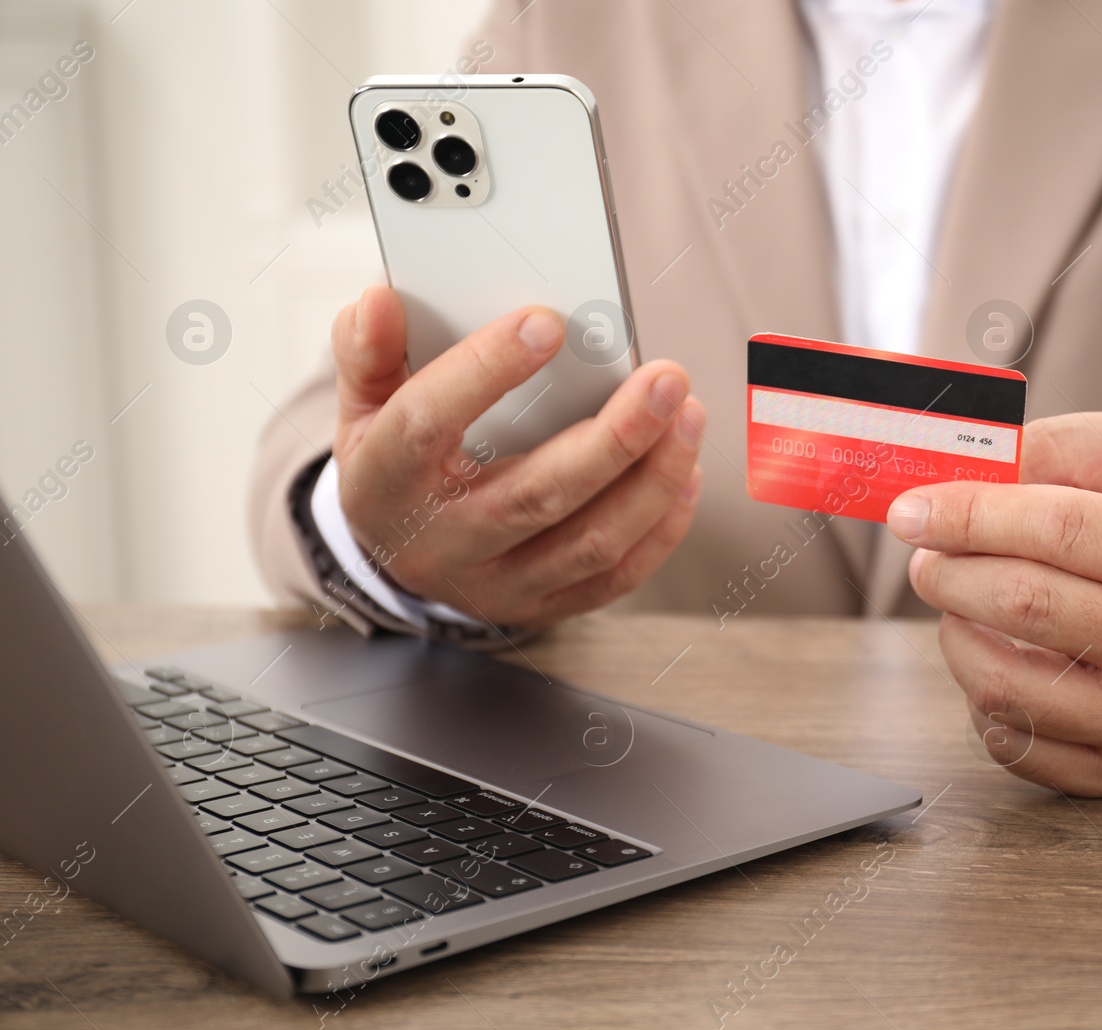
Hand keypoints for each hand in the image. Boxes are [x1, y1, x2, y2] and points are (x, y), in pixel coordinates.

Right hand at [329, 284, 703, 628]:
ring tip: (688, 416)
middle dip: (614, 436)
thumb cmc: (395, 464)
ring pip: (589, 541)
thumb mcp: (362, 406)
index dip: (486, 371)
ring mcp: (496, 584)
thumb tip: (378, 301)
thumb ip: (368, 352)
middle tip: (665, 378)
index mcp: (386, 482)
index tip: (548, 324)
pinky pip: (614, 576)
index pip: (428, 424)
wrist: (395, 560)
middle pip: (536, 494)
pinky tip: (685, 471)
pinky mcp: (542, 607)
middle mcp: (442, 543)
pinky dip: (660, 527)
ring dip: (651, 480)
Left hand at [887, 414, 1101, 797]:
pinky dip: (982, 696)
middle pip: (1026, 606)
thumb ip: (1070, 448)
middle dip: (950, 571)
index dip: (973, 515)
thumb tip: (982, 470)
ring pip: (1005, 685)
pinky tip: (1002, 657)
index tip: (914, 509)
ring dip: (957, 633)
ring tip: (965, 602)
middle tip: (928, 555)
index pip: (1062, 529)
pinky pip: (1013, 741)